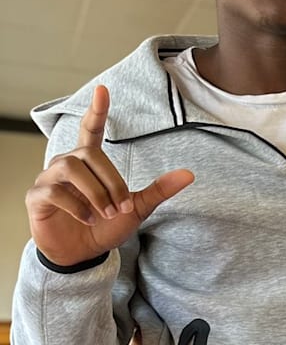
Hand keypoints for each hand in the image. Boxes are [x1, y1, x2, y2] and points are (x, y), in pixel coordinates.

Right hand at [25, 85, 193, 266]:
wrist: (83, 254)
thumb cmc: (106, 225)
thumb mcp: (136, 207)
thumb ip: (159, 190)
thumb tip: (190, 174)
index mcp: (90, 162)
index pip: (90, 129)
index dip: (97, 110)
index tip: (103, 90)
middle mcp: (67, 163)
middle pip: (89, 154)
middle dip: (110, 181)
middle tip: (121, 207)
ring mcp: (49, 178)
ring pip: (71, 167)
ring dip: (94, 192)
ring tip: (106, 213)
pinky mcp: (36, 197)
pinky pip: (54, 190)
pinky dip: (77, 206)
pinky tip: (88, 219)